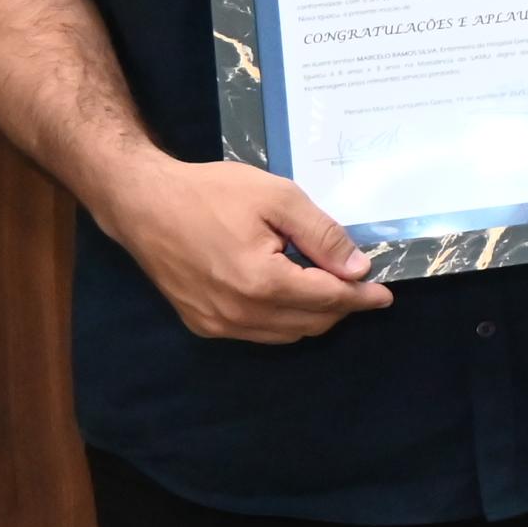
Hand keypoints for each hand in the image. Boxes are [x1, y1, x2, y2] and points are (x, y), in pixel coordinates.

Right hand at [99, 153, 393, 343]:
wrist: (142, 203)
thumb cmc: (211, 192)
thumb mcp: (278, 198)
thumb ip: (322, 234)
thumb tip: (358, 268)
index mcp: (261, 283)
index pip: (328, 300)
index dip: (361, 297)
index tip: (385, 295)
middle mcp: (239, 314)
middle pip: (310, 323)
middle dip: (341, 307)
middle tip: (357, 284)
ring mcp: (217, 324)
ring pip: (285, 333)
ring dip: (313, 315)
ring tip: (326, 285)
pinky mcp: (201, 324)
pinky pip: (257, 332)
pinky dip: (282, 319)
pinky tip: (288, 293)